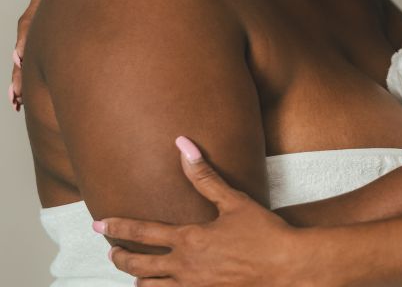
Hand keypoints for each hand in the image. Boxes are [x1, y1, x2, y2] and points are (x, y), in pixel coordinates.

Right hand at [9, 0, 70, 111]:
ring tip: (17, 101)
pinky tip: (24, 100)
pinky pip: (40, 62)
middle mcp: (42, 14)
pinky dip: (30, 80)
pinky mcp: (55, 38)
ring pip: (28, 56)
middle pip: (25, 45)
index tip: (22, 59)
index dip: (26, 39)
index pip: (30, 20)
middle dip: (20, 69)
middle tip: (19, 93)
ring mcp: (47, 27)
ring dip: (21, 78)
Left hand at [99, 138, 326, 286]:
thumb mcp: (233, 200)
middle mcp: (185, 267)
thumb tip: (183, 145)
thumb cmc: (262, 231)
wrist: (285, 266)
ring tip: (134, 273)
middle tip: (111, 250)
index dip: (118, 227)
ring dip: (138, 279)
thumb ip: (204, 176)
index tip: (99, 224)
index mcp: (189, 240)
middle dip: (121, 257)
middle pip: (140, 265)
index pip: (143, 232)